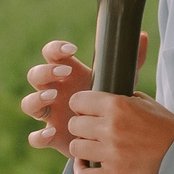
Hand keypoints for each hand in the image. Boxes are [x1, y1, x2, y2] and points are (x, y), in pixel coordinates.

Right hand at [22, 38, 149, 154]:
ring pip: (28, 104)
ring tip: (54, 97)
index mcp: (67, 75)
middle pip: (35, 76)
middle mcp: (54, 92)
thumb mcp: (122, 81)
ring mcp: (50, 115)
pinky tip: (52, 133)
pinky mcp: (52, 137)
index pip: (51, 55)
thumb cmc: (112, 102)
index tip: (72, 50)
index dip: (55, 49)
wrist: (112, 135)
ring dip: (36, 99)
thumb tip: (144, 36)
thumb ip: (132, 60)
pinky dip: (39, 136)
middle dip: (45, 72)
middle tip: (65, 73)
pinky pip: (35, 137)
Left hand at [62, 81, 173, 173]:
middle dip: (81, 126)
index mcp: (118, 105)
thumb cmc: (166, 128)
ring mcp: (111, 153)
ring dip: (82, 147)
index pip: (78, 101)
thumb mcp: (146, 103)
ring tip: (92, 147)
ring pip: (75, 148)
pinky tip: (87, 164)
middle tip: (91, 131)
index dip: (80, 105)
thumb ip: (122, 99)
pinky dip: (81, 170)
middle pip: (74, 124)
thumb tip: (100, 99)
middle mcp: (111, 128)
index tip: (85, 111)